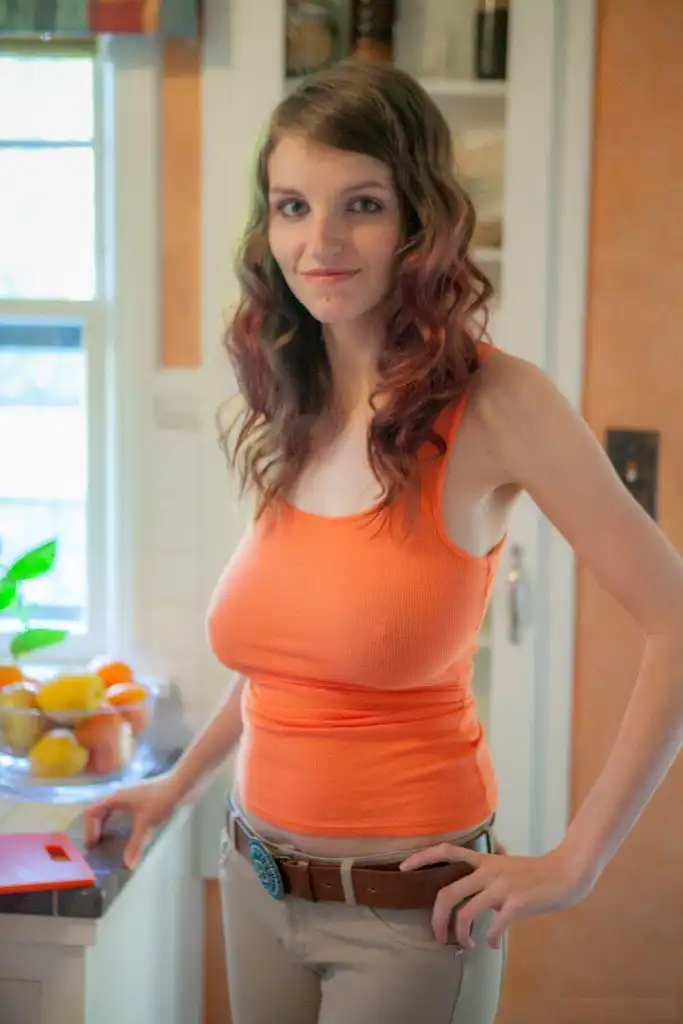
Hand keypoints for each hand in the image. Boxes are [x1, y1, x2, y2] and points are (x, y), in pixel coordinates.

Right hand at [84, 773, 179, 868]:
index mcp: (115, 797)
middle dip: (96, 828)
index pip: (92, 812)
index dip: (89, 829)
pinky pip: (120, 810)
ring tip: (107, 841)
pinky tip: (125, 833)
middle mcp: (119, 794)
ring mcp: (129, 795)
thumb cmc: (159, 800)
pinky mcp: (138, 797)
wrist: (179, 784)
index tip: (93, 845)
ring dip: (106, 824)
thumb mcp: (145, 824)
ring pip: (110, 810)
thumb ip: (135, 845)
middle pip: (99, 810)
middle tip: (97, 846)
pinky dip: (117, 821)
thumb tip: (128, 865)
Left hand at [399, 842, 589, 948]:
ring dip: (461, 934)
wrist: (566, 874)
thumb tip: (492, 852)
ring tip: (467, 944)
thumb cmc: (537, 871)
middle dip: (437, 918)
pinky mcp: (516, 904)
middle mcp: (488, 871)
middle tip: (438, 936)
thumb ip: (494, 861)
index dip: (422, 858)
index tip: (403, 869)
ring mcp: (501, 887)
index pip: (446, 851)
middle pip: (448, 892)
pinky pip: (494, 926)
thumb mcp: (509, 862)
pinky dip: (490, 939)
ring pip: (466, 913)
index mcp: (484, 860)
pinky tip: (493, 944)